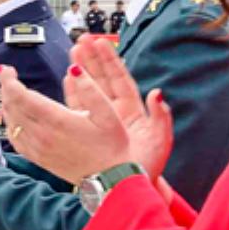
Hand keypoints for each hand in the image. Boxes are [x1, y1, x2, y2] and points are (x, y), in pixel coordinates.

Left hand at [0, 44, 172, 184]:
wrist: (110, 180)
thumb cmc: (112, 146)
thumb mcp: (109, 114)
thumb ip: (91, 89)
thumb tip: (74, 69)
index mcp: (57, 121)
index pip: (21, 96)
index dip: (9, 81)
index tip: (8, 69)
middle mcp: (42, 135)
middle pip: (12, 107)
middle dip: (6, 88)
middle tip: (9, 75)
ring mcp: (38, 149)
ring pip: (11, 123)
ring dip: (7, 104)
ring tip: (12, 91)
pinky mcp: (38, 159)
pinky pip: (15, 139)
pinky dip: (11, 124)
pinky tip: (16, 116)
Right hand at [69, 38, 173, 184]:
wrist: (129, 189)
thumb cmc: (146, 168)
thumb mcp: (159, 142)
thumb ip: (160, 118)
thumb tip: (158, 94)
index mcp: (133, 111)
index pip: (120, 79)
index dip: (110, 60)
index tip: (100, 42)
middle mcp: (117, 112)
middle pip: (103, 79)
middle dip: (92, 58)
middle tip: (81, 40)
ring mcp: (101, 119)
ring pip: (90, 89)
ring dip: (82, 70)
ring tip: (72, 51)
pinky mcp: (89, 128)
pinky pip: (80, 105)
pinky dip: (74, 90)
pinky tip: (68, 77)